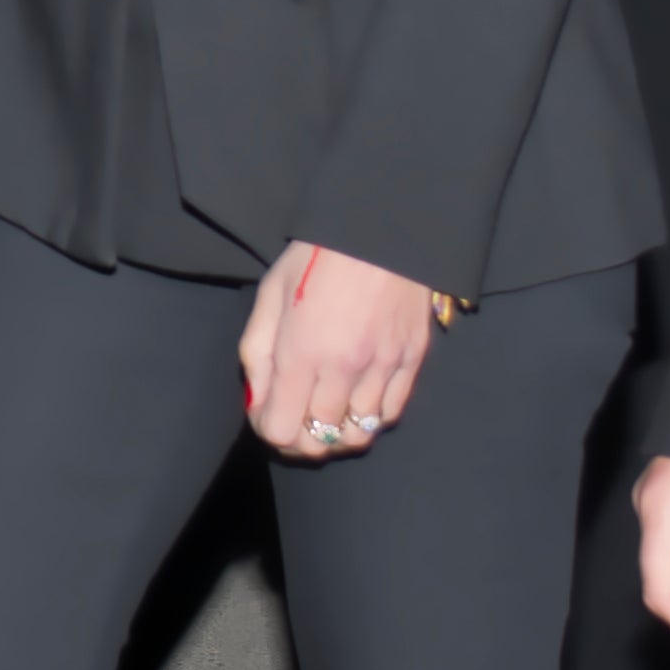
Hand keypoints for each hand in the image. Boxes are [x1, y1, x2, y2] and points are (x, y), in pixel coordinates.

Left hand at [239, 242, 435, 457]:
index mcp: (301, 352)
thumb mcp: (270, 297)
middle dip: (299, 439)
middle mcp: (344, 368)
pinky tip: (357, 402)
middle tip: (294, 420)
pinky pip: (390, 414)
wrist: (379, 228)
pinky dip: (370, 419)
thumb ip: (258, 354)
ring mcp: (382, 366)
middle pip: (319, 441)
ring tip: (326, 415)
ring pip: (359, 435)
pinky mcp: (412, 360)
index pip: (282, 430)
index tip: (267, 417)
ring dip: (336, 434)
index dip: (268, 432)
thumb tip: (258, 401)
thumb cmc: (316, 258)